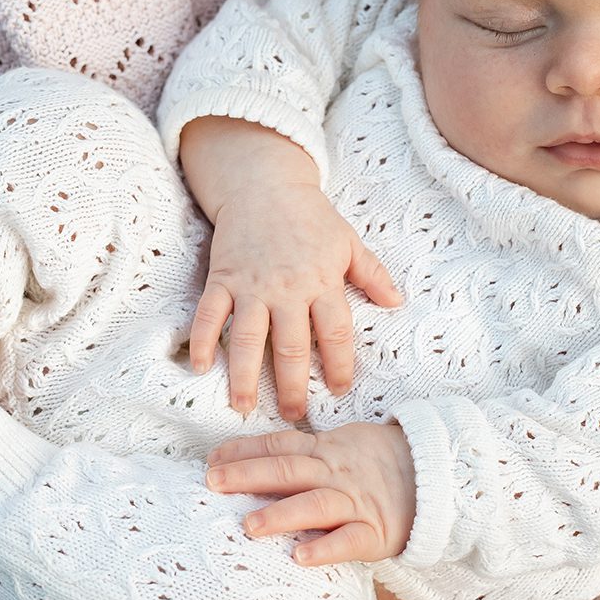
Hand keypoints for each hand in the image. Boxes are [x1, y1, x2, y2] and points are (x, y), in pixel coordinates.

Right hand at [192, 179, 404, 421]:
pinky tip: (201, 368)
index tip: (338, 390)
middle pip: (291, 347)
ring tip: (244, 407)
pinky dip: (203, 341)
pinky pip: (210, 314)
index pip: (335, 333)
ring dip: (244, 376)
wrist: (264, 184)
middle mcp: (287, 289)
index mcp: (322, 282)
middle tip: (293, 415)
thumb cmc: (310, 216)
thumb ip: (372, 274)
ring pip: (248, 339)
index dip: (338, 365)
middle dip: (292, 386)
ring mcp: (251, 286)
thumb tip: (398, 302)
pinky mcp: (222, 278)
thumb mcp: (348, 241)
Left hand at [203, 420, 415, 565]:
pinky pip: (348, 541)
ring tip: (248, 525)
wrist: (440, 475)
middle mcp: (337, 473)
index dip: (245, 450)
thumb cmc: (384, 462)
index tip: (212, 458)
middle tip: (213, 482)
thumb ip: (308, 452)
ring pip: (314, 505)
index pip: (280, 446)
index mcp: (327, 450)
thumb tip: (261, 457)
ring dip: (280, 514)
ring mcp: (356, 502)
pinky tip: (300, 557)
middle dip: (248, 475)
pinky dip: (325, 548)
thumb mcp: (345, 443)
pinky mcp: (376, 532)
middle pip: (288, 471)